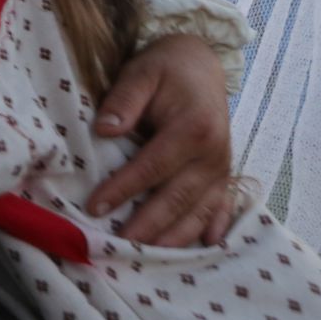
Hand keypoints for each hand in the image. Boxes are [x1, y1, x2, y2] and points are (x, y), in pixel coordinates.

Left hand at [87, 33, 234, 246]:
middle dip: (148, 225)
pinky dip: (211, 227)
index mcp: (193, 129)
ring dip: (176, 236)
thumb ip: (123, 99)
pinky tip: (204, 247)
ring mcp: (222, 167)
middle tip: (120, 245)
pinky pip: (220, 206)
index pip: (152, 167)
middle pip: (177, 197)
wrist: (202, 64)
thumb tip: (104, 129)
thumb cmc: (166, 68)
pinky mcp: (225, 174)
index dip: (123, 189)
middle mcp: (213, 154)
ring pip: (199, 209)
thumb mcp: (141, 72)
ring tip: (149, 256)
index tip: (95, 207)